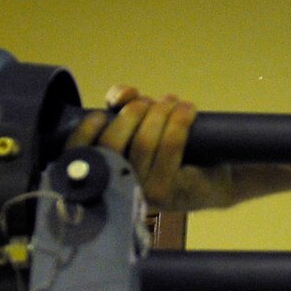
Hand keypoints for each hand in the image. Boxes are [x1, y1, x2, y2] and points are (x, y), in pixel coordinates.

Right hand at [66, 86, 233, 210]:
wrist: (216, 176)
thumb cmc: (170, 148)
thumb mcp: (139, 125)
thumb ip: (121, 108)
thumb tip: (121, 95)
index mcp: (101, 175)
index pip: (75, 156)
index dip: (85, 130)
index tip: (102, 113)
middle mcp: (116, 190)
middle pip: (112, 143)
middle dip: (132, 112)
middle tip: (148, 102)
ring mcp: (141, 195)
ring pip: (143, 142)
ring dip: (159, 113)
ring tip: (170, 103)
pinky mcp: (168, 193)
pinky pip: (170, 148)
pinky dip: (178, 121)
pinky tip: (186, 110)